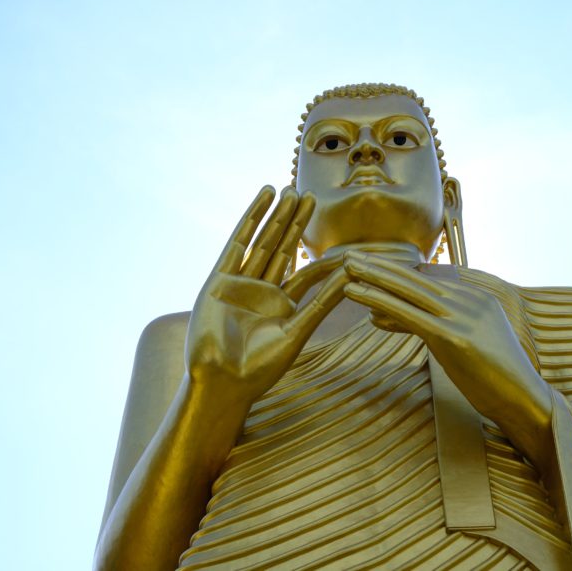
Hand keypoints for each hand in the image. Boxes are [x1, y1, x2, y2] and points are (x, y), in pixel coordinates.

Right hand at [185, 186, 349, 407]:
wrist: (223, 382)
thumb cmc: (260, 367)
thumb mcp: (297, 331)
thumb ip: (322, 302)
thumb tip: (351, 277)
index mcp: (280, 306)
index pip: (302, 270)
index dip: (315, 249)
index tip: (333, 247)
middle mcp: (260, 291)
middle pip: (282, 248)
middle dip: (294, 222)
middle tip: (308, 194)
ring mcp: (239, 283)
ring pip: (263, 241)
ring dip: (276, 215)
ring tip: (288, 189)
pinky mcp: (220, 279)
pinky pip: (238, 243)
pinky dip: (251, 219)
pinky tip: (263, 199)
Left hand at [342, 252, 552, 432]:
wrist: (525, 400)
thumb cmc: (496, 380)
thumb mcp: (466, 344)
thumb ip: (435, 326)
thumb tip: (393, 316)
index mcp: (477, 297)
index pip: (429, 280)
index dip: (396, 272)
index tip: (371, 263)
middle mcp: (469, 299)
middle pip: (416, 278)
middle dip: (381, 266)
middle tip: (351, 255)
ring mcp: (462, 316)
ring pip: (409, 290)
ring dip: (373, 276)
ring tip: (345, 266)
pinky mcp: (453, 336)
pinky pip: (408, 314)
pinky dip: (378, 300)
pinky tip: (356, 293)